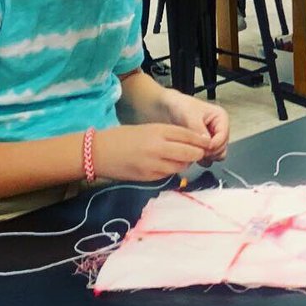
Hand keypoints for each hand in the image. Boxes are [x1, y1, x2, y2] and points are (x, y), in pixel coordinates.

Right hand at [92, 123, 209, 181]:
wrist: (98, 152)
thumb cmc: (123, 137)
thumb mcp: (149, 128)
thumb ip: (169, 134)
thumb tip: (192, 142)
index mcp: (159, 131)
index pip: (190, 136)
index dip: (201, 140)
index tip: (208, 142)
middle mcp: (159, 147)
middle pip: (190, 152)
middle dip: (197, 153)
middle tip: (198, 153)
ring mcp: (154, 164)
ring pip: (181, 166)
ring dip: (185, 163)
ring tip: (181, 159)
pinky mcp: (148, 177)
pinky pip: (168, 175)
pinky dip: (171, 171)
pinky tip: (166, 166)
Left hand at [163, 91, 228, 163]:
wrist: (170, 107)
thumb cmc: (182, 106)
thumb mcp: (191, 116)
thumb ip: (199, 130)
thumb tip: (207, 143)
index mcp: (221, 118)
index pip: (223, 137)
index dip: (213, 145)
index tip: (201, 149)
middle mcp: (219, 128)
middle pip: (222, 146)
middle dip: (210, 152)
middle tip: (195, 152)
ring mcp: (213, 137)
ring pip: (217, 153)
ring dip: (207, 156)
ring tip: (194, 154)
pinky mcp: (205, 144)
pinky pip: (209, 156)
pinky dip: (202, 158)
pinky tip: (192, 155)